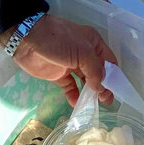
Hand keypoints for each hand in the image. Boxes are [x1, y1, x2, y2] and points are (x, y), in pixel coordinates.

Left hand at [1, 14, 116, 105]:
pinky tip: (77, 104)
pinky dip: (74, 96)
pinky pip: (70, 87)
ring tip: (94, 105)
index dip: (114, 76)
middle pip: (98, 74)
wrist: (27, 39)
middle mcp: (84, 54)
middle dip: (103, 87)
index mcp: (94, 44)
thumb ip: (95, 71)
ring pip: (85, 82)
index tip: (116, 92)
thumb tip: (101, 88)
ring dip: (90, 93)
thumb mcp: (83, 52)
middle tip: (106, 102)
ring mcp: (71, 65)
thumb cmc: (59, 40)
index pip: (109, 62)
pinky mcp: (58, 75)